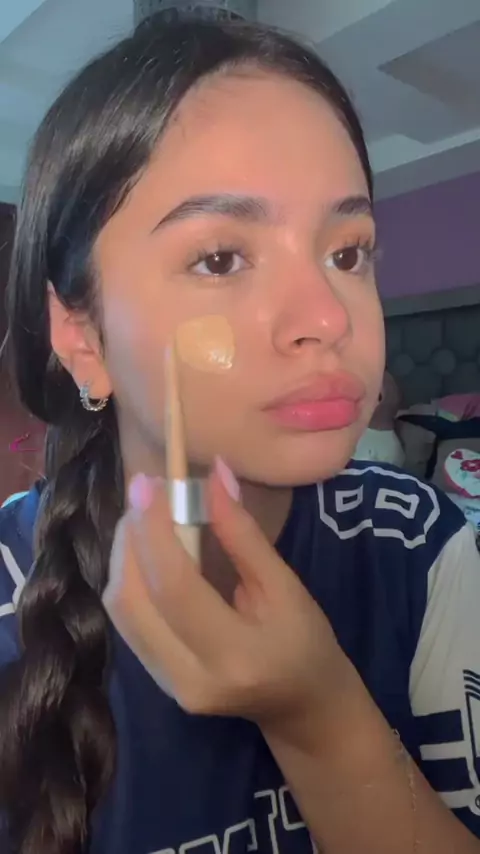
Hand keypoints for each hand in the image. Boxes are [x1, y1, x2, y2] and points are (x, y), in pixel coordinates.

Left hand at [103, 460, 345, 733]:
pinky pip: (128, 621)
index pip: (176, 587)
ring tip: (145, 515)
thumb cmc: (306, 641)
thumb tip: (215, 475)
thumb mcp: (286, 586)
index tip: (150, 484)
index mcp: (235, 656)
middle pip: (134, 600)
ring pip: (121, 610)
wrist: (303, 706)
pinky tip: (147, 550)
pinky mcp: (157, 682)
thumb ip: (244, 536)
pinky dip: (131, 577)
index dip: (156, 531)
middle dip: (132, 537)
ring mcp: (168, 686)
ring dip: (125, 555)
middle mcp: (190, 678)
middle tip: (146, 493)